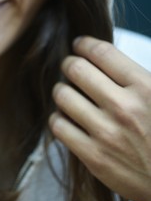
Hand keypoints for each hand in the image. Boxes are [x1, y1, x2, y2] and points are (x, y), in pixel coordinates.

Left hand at [49, 36, 150, 200]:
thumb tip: (102, 58)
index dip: (84, 44)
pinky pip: (58, 126)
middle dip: (69, 64)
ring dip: (61, 90)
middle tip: (69, 67)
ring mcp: (106, 132)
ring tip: (66, 93)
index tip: (79, 45)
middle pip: (76, 69)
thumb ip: (135, 78)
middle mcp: (124, 107)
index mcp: (146, 88)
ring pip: (62, 96)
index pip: (102, 53)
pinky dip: (58, 118)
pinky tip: (66, 118)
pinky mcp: (93, 156)